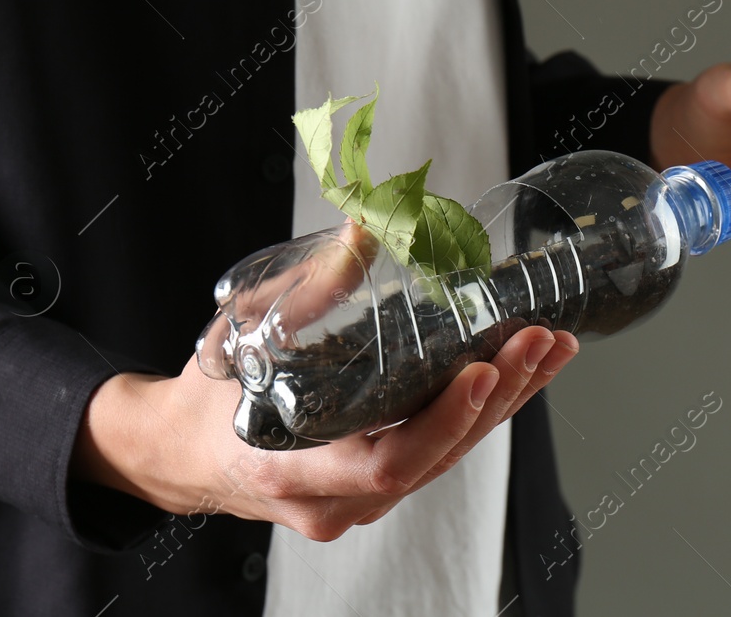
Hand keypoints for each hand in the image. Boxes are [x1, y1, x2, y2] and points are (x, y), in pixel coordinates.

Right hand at [72, 325, 577, 540]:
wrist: (179, 451)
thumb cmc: (207, 396)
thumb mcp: (246, 334)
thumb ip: (311, 287)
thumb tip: (368, 226)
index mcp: (292, 469)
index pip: (388, 463)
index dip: (443, 420)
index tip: (483, 369)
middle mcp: (333, 501)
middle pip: (434, 460)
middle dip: (496, 399)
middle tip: (540, 340)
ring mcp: (357, 503)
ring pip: (445, 459)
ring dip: (504, 403)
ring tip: (551, 349)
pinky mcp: (375, 488)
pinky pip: (437, 454)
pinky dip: (480, 412)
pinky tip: (520, 373)